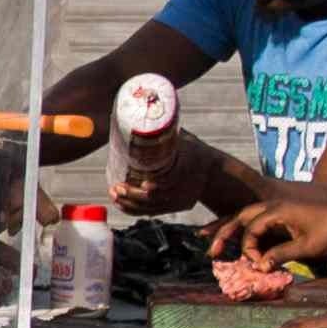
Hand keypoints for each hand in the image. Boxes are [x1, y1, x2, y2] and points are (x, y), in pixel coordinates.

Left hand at [119, 131, 247, 218]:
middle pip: (157, 197)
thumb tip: (142, 115)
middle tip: (116, 187)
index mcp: (189, 168)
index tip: (142, 183)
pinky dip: (135, 210)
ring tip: (113, 194)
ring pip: (152, 208)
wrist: (212, 171)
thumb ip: (167, 132)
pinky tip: (121, 204)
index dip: (157, 184)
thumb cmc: (193, 151)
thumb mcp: (185, 140)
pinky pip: (153, 212)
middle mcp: (185, 188)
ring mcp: (180, 200)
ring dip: (130, 204)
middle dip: (134, 195)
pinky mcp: (175, 207)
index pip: (172, 180)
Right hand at [226, 193, 326, 270]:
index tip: (255, 264)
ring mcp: (279, 210)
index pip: (251, 228)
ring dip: (233, 232)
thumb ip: (281, 255)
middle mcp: (274, 207)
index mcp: (278, 209)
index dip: (248, 248)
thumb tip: (259, 266)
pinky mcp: (284, 217)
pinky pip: (259, 223)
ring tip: (218, 246)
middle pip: (241, 217)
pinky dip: (247, 233)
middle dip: (224, 233)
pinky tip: (240, 244)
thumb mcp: (306, 246)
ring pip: (248, 218)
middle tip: (211, 251)